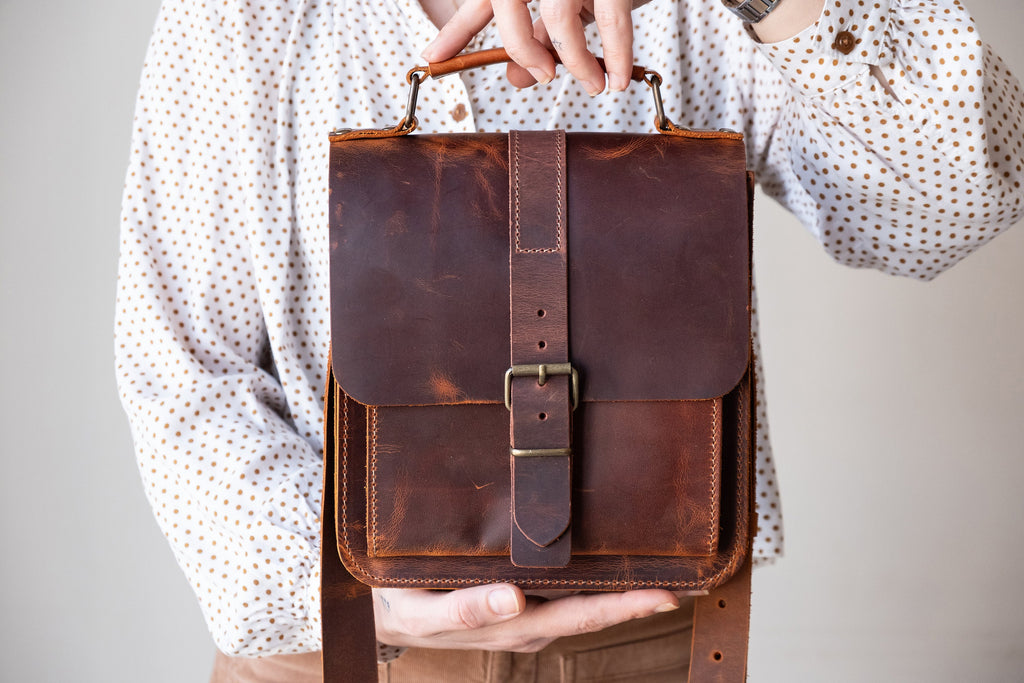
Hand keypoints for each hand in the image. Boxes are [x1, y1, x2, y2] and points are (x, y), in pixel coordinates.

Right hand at [373, 583, 679, 651]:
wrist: (386, 609)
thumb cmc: (404, 604)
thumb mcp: (423, 608)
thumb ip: (464, 608)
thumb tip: (513, 598)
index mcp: (513, 623)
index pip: (579, 614)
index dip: (623, 605)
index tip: (664, 595)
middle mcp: (529, 619)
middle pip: (594, 608)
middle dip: (639, 597)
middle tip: (685, 579)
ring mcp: (527, 610)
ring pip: (583, 599)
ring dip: (621, 588)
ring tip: (663, 567)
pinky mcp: (520, 597)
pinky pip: (564, 589)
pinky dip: (594, 578)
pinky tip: (612, 561)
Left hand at [421, 0, 652, 93]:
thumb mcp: (552, 4)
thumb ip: (531, 35)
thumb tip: (518, 78)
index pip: (481, 4)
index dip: (455, 32)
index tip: (433, 59)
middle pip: (510, 8)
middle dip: (523, 50)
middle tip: (542, 77)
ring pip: (559, 20)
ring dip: (575, 62)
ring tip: (594, 86)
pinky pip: (612, 21)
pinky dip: (617, 55)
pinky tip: (617, 80)